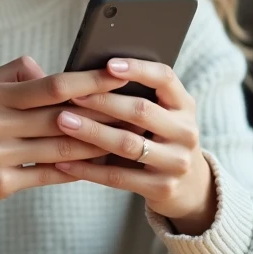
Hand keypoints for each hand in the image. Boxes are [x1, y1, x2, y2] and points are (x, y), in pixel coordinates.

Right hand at [0, 56, 128, 253]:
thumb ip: (11, 73)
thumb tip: (49, 68)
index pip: (53, 83)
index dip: (90, 79)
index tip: (120, 73)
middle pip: (65, 115)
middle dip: (104, 111)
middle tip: (139, 107)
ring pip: (62, 148)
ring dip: (98, 144)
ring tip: (128, 138)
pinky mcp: (0, 184)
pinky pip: (48, 175)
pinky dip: (75, 171)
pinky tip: (98, 167)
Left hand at [53, 58, 215, 235]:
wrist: (189, 186)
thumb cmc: (159, 138)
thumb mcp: (160, 114)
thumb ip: (133, 95)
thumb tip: (82, 72)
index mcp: (184, 105)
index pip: (164, 78)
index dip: (137, 69)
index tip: (108, 65)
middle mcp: (186, 131)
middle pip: (141, 111)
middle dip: (103, 101)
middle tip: (71, 95)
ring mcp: (177, 162)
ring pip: (128, 144)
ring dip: (92, 132)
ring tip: (63, 122)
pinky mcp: (163, 188)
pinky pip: (119, 177)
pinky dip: (88, 169)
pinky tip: (63, 162)